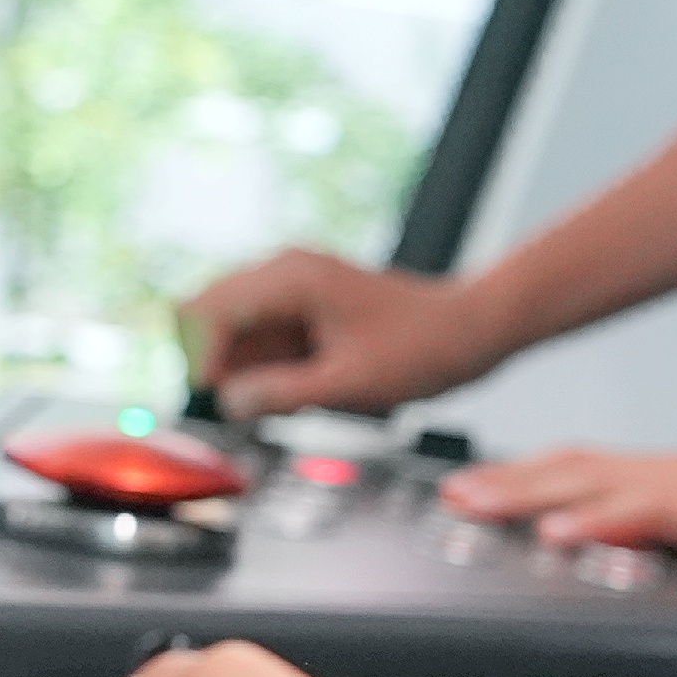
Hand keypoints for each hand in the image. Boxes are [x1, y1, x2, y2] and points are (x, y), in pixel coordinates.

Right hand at [183, 250, 500, 420]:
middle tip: (261, 404)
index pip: (206, 314)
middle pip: (208, 318)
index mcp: (288, 278)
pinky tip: (309, 387)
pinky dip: (272, 368)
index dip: (205, 362)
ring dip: (249, 370)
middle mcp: (282, 271)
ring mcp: (291, 287)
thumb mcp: (348, 384)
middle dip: (223, 366)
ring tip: (300, 393)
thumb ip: (282, 394)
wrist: (471, 329)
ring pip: (233, 333)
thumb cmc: (422, 349)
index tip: (224, 403)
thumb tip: (228, 404)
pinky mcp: (303, 307)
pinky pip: (263, 340)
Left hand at [438, 447, 676, 571]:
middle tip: (450, 496)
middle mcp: (673, 473)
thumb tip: (599, 560)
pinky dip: (603, 520)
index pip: (580, 470)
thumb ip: (658, 547)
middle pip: (574, 469)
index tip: (466, 491)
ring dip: (532, 494)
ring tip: (478, 508)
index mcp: (666, 481)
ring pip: (599, 482)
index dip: (521, 476)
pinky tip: (561, 535)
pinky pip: (653, 512)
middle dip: (507, 481)